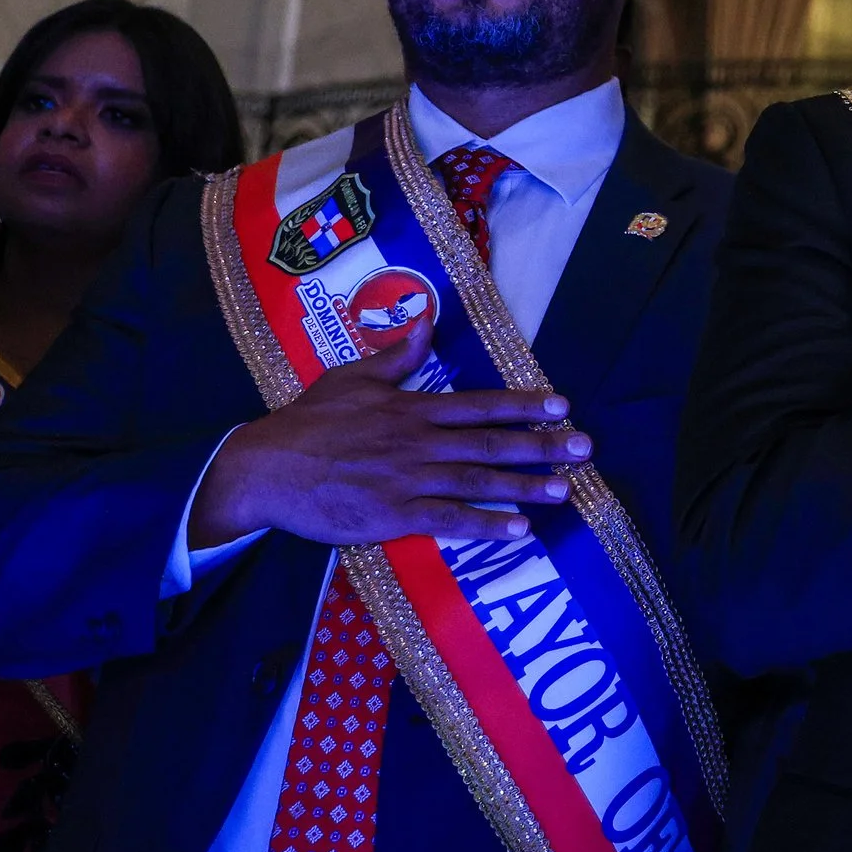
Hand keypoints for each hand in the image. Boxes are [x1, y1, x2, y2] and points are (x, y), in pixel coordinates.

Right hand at [189, 313, 592, 547]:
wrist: (266, 469)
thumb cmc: (309, 422)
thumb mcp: (352, 377)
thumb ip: (397, 356)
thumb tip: (426, 321)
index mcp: (412, 408)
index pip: (480, 404)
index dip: (524, 404)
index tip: (563, 405)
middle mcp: (419, 442)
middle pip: (491, 442)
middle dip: (542, 445)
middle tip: (585, 448)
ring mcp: (408, 480)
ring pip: (478, 481)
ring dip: (525, 485)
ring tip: (565, 490)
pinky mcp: (393, 516)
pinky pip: (448, 520)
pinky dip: (486, 525)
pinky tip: (519, 530)